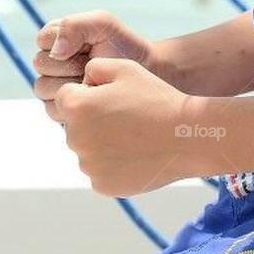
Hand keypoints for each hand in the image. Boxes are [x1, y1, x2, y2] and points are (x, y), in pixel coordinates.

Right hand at [33, 9, 152, 121]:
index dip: (66, 43)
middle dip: (70, 64)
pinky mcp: (61, 107)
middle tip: (93, 64)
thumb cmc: (123, 45)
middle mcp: (52, 61)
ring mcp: (54, 85)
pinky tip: (93, 96)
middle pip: (41, 64)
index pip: (43, 39)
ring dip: (72, 84)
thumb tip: (55, 52)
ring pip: (43, 87)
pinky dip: (74, 102)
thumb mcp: (103, 24)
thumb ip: (74, 26)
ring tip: (94, 80)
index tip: (89, 44)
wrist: (144, 72)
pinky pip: (52, 108)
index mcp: (58, 37)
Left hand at [52, 57, 209, 195]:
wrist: (187, 137)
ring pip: (87, 149)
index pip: (66, 97)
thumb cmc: (157, 99)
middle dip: (93, 119)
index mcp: (77, 107)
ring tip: (136, 136)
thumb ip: (94, 67)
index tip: (114, 98)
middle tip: (128, 117)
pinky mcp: (102, 185)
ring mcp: (88, 165)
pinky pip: (100, 171)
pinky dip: (113, 164)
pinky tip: (136, 154)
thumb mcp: (126, 68)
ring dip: (103, 143)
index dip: (89, 93)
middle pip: (75, 125)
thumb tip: (81, 82)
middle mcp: (75, 138)